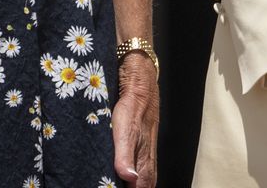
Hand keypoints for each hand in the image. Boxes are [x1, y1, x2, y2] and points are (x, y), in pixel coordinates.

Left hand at [112, 55, 158, 185]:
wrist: (141, 88)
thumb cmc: (131, 109)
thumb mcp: (123, 133)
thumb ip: (124, 157)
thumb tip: (129, 178)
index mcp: (143, 162)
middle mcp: (148, 162)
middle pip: (145, 186)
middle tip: (117, 186)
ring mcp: (147, 155)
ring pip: (146, 179)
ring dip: (139, 185)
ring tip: (125, 185)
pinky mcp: (145, 147)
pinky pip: (145, 170)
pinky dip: (139, 178)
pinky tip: (131, 177)